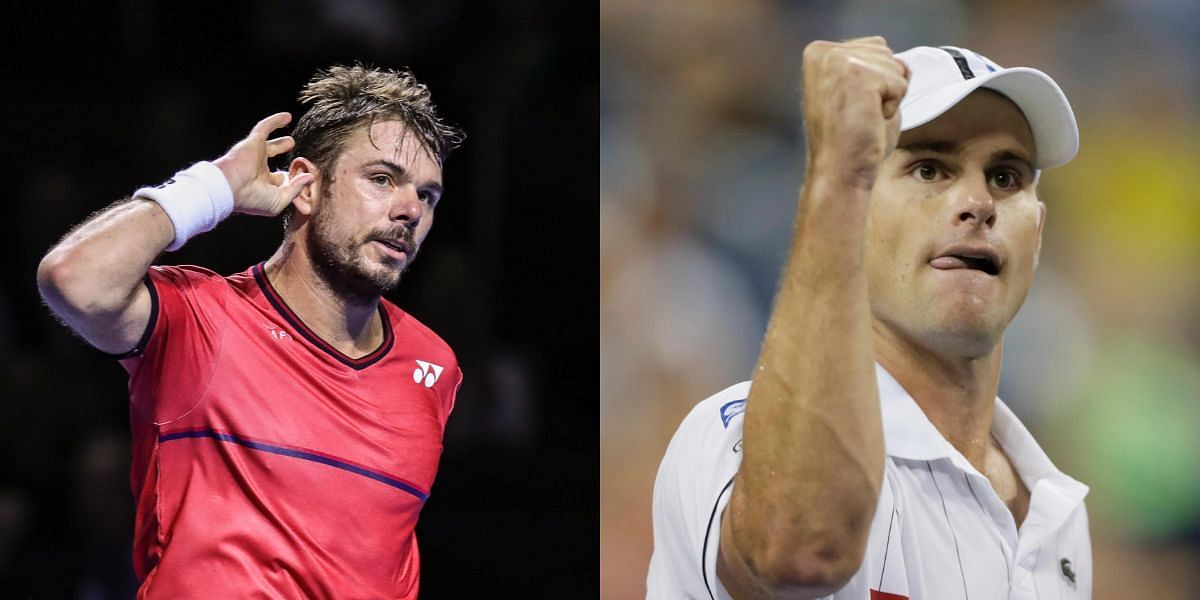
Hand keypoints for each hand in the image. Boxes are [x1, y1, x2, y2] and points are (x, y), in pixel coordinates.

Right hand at [213, 112, 314, 215]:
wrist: (230, 188)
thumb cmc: (252, 198)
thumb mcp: (279, 200)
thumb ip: (296, 189)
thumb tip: (310, 177)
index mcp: (263, 186)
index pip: (279, 181)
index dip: (292, 180)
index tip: (306, 178)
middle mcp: (258, 171)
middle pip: (272, 163)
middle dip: (283, 169)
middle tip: (297, 160)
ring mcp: (255, 155)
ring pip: (269, 145)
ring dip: (280, 143)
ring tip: (291, 141)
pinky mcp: (253, 142)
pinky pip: (264, 127)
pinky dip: (275, 121)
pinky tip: (287, 117)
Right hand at [801, 37, 909, 189]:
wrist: (838, 170)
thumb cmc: (849, 140)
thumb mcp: (858, 92)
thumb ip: (872, 69)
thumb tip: (902, 64)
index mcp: (820, 53)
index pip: (877, 48)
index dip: (876, 82)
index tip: (851, 106)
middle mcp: (825, 52)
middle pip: (888, 54)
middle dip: (884, 87)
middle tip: (857, 114)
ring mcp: (839, 60)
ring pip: (896, 67)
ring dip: (888, 98)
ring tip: (862, 117)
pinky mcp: (857, 74)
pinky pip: (900, 84)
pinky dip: (892, 108)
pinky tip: (867, 120)